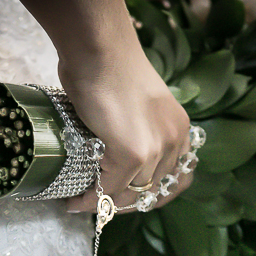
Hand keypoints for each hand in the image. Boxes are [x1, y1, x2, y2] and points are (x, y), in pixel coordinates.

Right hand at [16, 0, 191, 213]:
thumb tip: (115, 148)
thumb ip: (138, 127)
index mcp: (179, 128)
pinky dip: (92, 199)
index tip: (129, 198)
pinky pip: (110, 188)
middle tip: (103, 204)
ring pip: (133, 194)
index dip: (153, 194)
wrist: (100, 50)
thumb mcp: (137, 104)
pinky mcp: (133, 153)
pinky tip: (76, 200)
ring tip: (85, 204)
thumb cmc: (109, 66)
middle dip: (128, 204)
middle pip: (155, 191)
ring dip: (108, 204)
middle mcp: (175, 141)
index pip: (176, 177)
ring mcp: (156, 148)